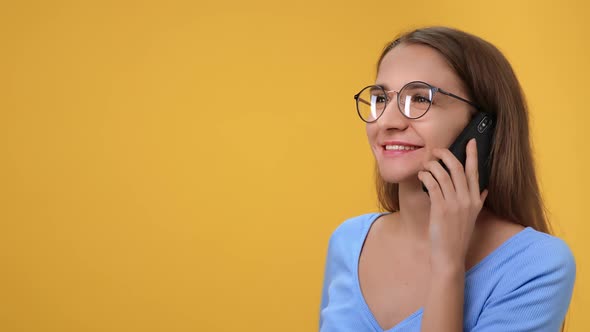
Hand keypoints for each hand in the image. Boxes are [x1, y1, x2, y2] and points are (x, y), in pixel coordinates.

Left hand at [417, 138, 488, 272]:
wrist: (450, 255)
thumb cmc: (458, 236)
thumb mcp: (473, 217)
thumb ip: (478, 202)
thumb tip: (484, 190)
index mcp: (476, 200)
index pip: (475, 172)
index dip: (472, 155)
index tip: (470, 141)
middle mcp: (467, 200)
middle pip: (457, 168)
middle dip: (445, 155)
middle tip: (435, 150)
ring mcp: (455, 204)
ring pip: (443, 174)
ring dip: (432, 165)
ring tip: (425, 165)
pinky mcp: (441, 208)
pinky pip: (432, 184)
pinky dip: (425, 176)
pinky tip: (421, 176)